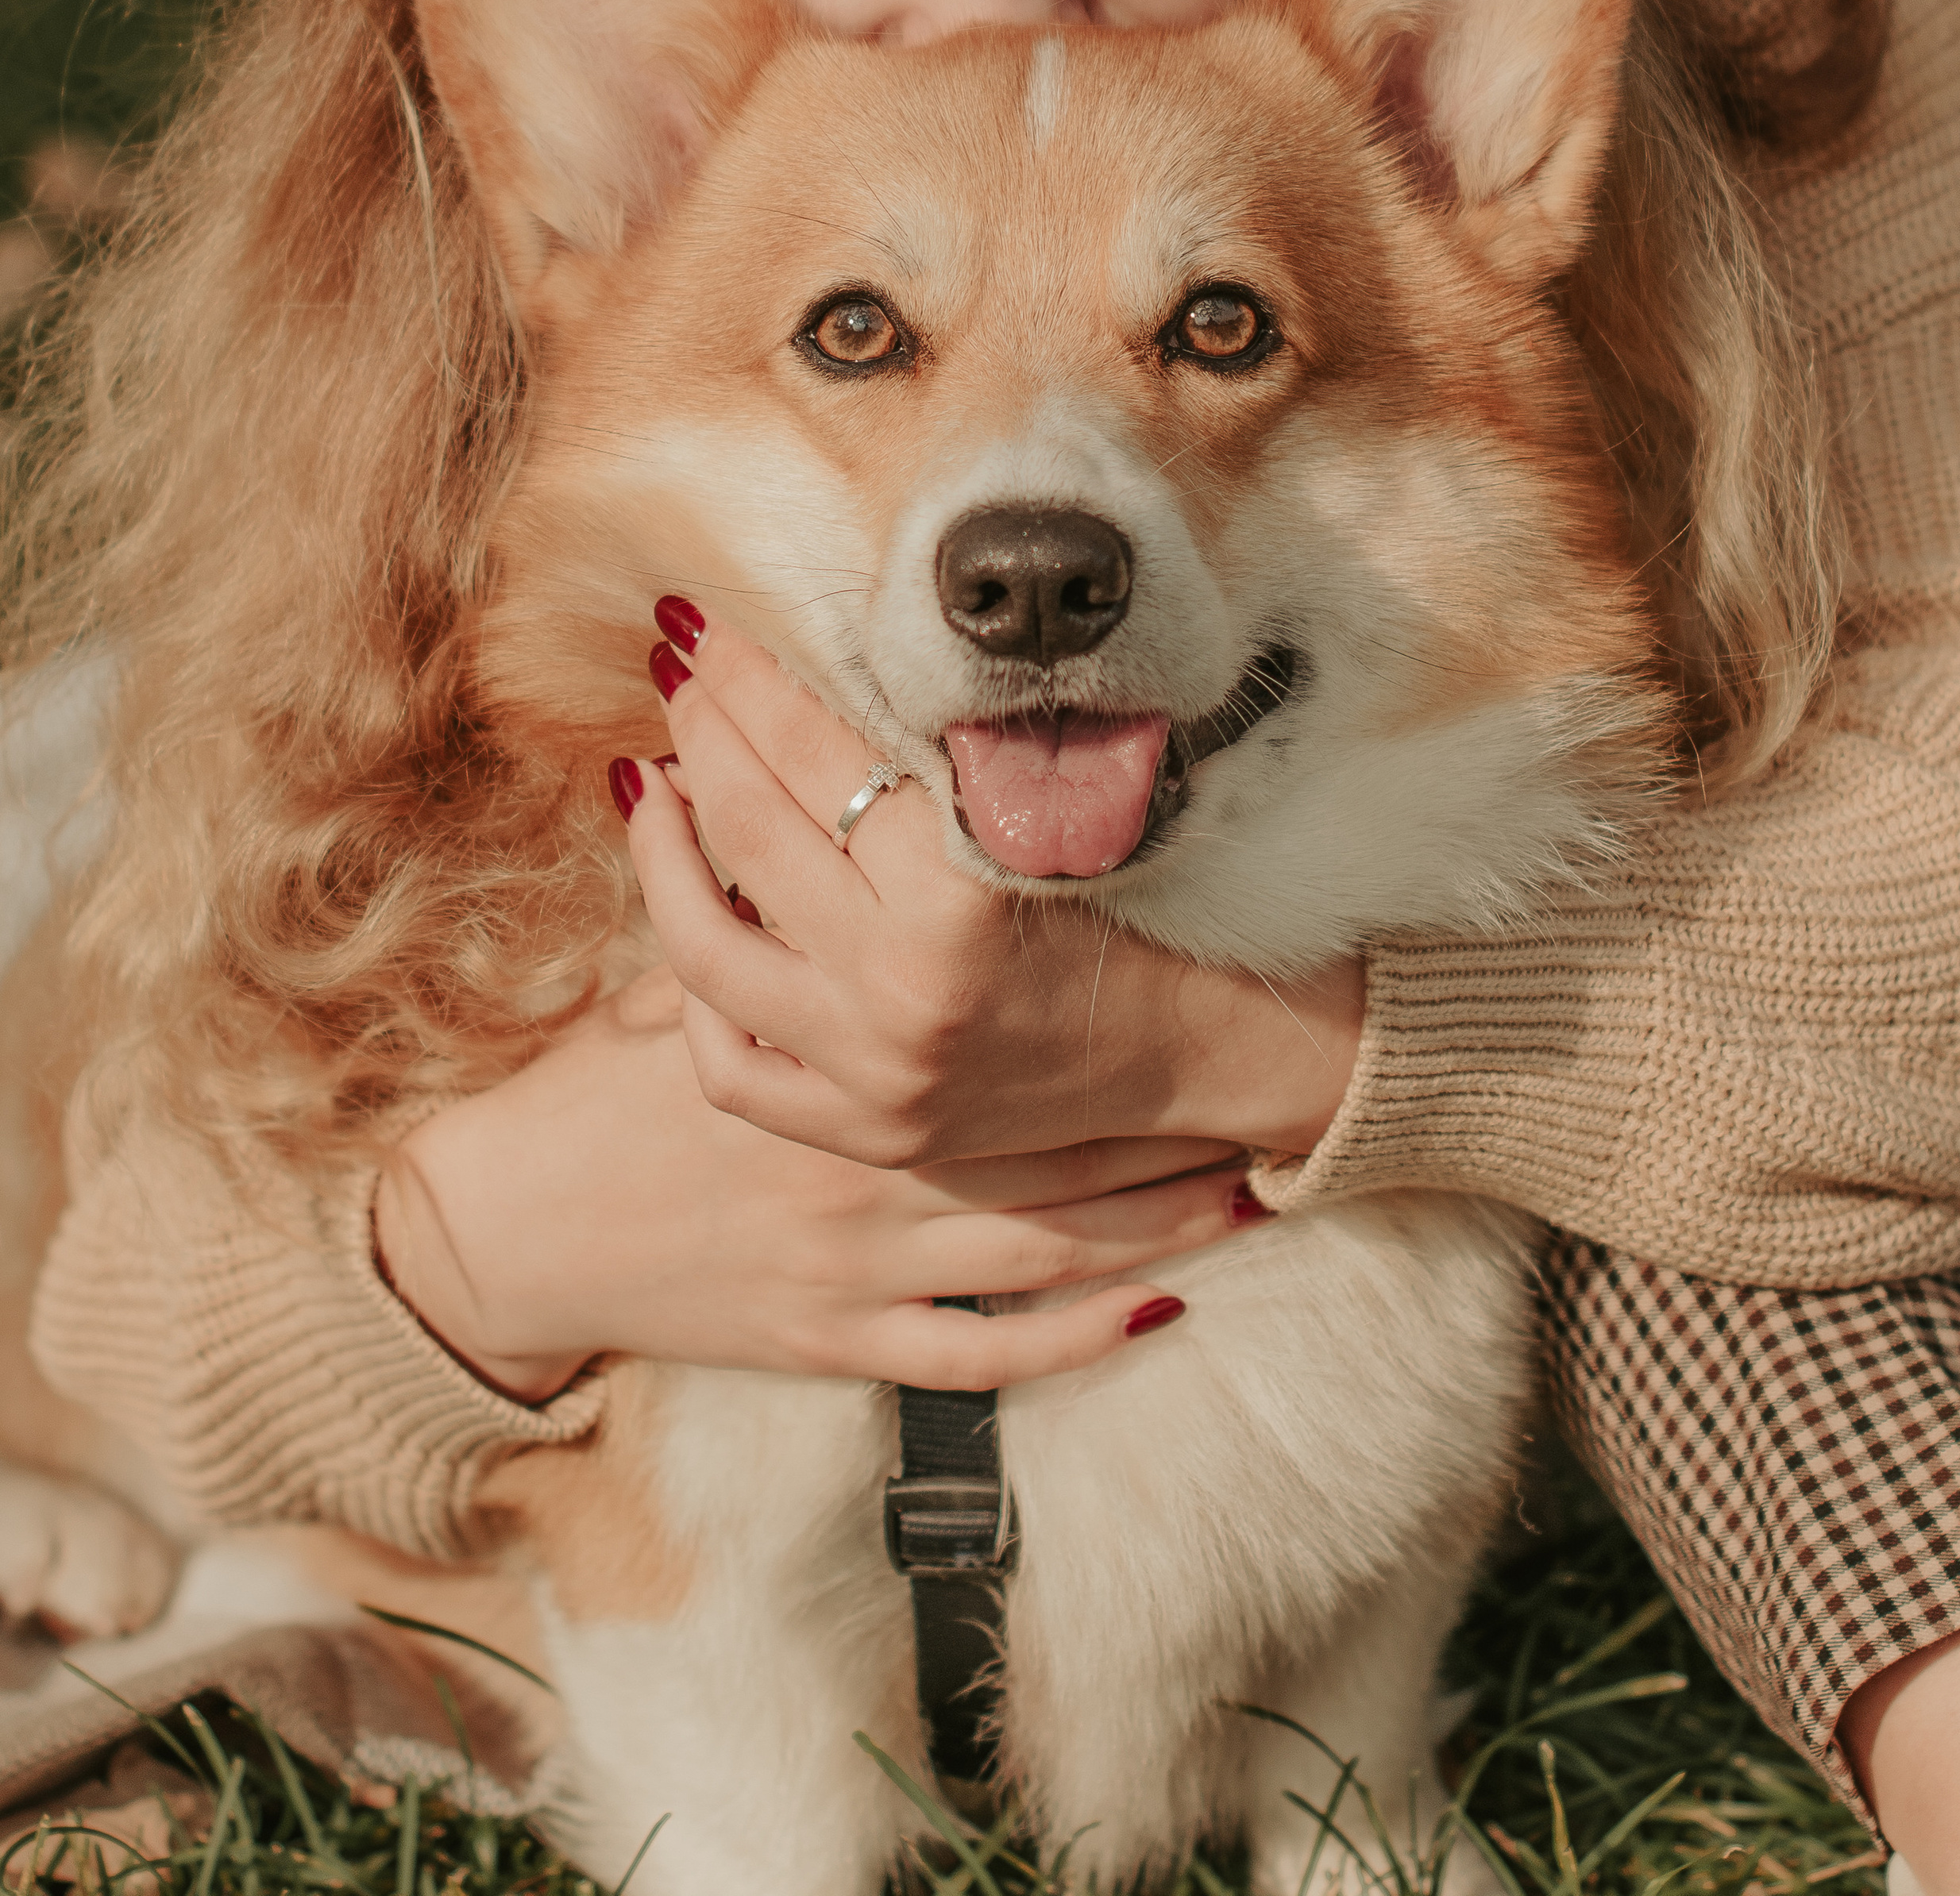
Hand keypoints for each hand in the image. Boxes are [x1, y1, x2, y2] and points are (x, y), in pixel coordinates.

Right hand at [372, 976, 1259, 1403]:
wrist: (522, 1235)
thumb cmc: (596, 1101)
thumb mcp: (676, 988)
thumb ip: (744, 908)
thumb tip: (763, 787)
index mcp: (824, 1056)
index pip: (980, 1022)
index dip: (1071, 979)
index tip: (1167, 961)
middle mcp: (857, 1157)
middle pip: (1040, 1130)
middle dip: (1149, 1105)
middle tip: (1257, 1084)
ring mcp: (856, 1260)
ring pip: (1039, 1243)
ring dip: (1148, 1213)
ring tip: (1247, 1186)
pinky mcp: (842, 1340)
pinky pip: (984, 1352)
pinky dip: (1076, 1335)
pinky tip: (1160, 1309)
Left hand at [627, 609, 1364, 1168]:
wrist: (1200, 1045)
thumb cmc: (1132, 902)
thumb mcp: (1039, 810)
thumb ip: (927, 754)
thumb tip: (801, 663)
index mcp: (966, 893)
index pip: (821, 752)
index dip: (755, 677)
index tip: (711, 624)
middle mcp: (908, 989)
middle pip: (752, 828)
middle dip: (702, 730)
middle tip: (678, 668)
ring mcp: (873, 1072)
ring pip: (706, 945)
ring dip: (661, 848)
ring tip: (648, 780)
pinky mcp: (862, 1132)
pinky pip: (728, 1067)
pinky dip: (693, 994)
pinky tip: (694, 917)